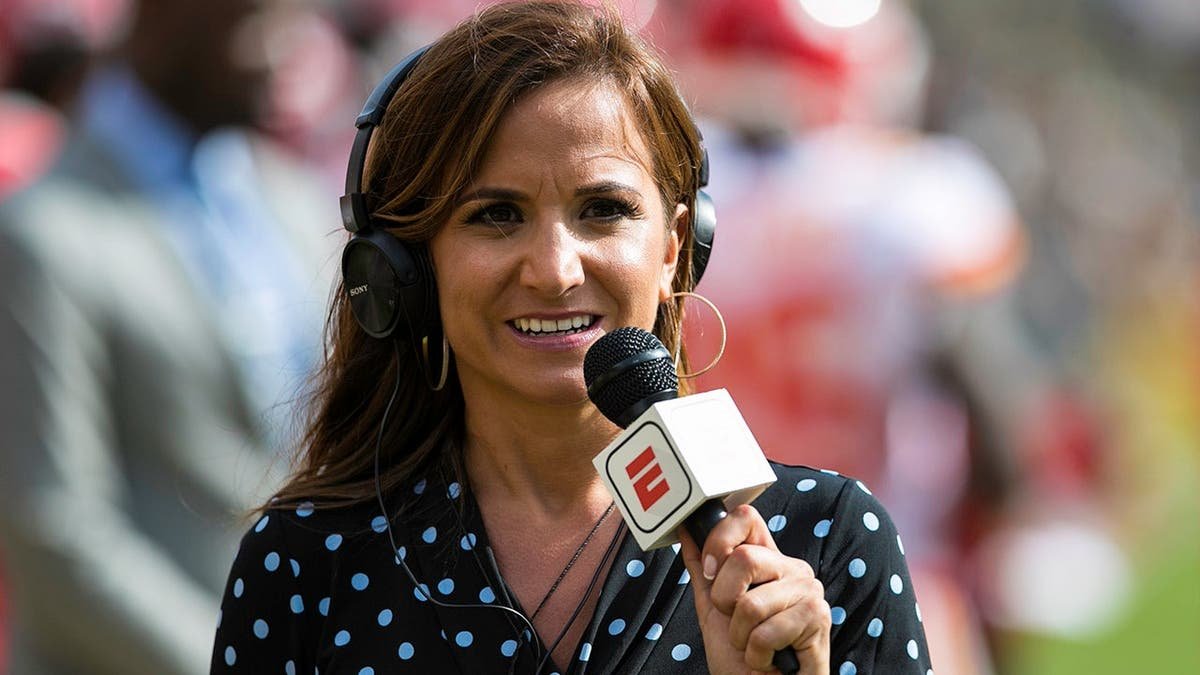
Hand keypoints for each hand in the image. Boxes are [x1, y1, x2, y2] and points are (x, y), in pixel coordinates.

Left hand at [678, 504, 830, 674]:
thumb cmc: (743, 656)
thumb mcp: (713, 608)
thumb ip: (702, 570)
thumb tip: (686, 531)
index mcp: (769, 560)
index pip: (746, 518)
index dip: (719, 538)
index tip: (710, 570)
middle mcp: (792, 569)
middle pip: (744, 557)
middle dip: (725, 599)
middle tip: (736, 622)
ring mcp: (808, 591)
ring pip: (750, 603)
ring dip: (741, 636)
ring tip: (754, 646)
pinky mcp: (818, 617)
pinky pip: (765, 632)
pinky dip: (757, 655)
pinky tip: (770, 658)